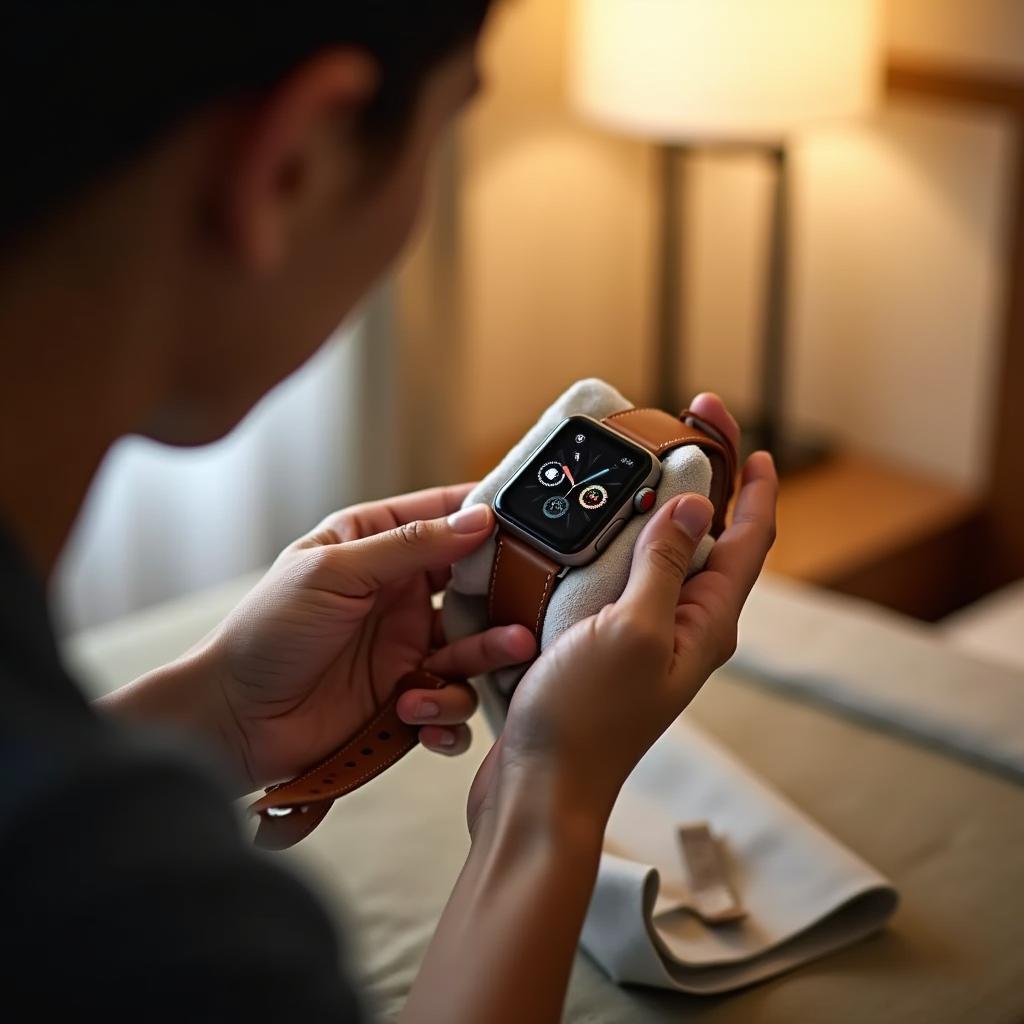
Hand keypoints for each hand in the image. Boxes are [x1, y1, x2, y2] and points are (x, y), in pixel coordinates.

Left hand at [190, 486, 534, 790]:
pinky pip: (449, 704)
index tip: (530, 519)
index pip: (441, 518)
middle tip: (531, 600)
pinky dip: (447, 714)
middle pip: (472, 586)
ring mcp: (404, 649)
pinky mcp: (405, 700)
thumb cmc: (267, 630)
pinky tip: (421, 715)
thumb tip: (478, 519)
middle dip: (503, 595)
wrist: (232, 719)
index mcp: (375, 547)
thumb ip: (410, 546)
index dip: (485, 516)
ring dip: (487, 655)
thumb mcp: (334, 572)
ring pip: (471, 647)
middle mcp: (397, 596)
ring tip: (505, 655)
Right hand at [467, 395, 777, 831]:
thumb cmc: (587, 720)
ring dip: (648, 510)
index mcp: (706, 622)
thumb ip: (664, 567)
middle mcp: (683, 626)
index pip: (749, 538)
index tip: (743, 434)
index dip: (753, 483)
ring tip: (626, 468)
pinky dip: (608, 545)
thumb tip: (694, 503)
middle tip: (674, 428)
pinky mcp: (602, 644)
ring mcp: (643, 636)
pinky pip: (617, 580)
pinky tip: (582, 528)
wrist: (540, 789)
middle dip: (699, 481)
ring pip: (658, 557)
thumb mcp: (633, 632)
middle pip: (706, 539)